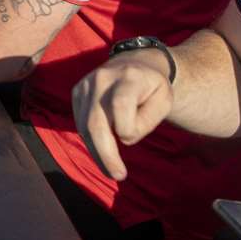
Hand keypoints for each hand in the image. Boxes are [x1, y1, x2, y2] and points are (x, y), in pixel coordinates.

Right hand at [71, 50, 174, 180]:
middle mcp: (103, 78)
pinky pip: (80, 123)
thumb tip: (121, 137)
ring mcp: (86, 84)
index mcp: (129, 77)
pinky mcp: (77, 92)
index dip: (126, 129)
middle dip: (106, 154)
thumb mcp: (164, 102)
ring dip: (97, 152)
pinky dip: (91, 140)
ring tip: (111, 168)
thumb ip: (146, 121)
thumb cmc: (153, 88)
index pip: (121, 106)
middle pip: (96, 123)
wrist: (136, 64)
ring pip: (84, 127)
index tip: (132, 138)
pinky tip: (103, 147)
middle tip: (118, 175)